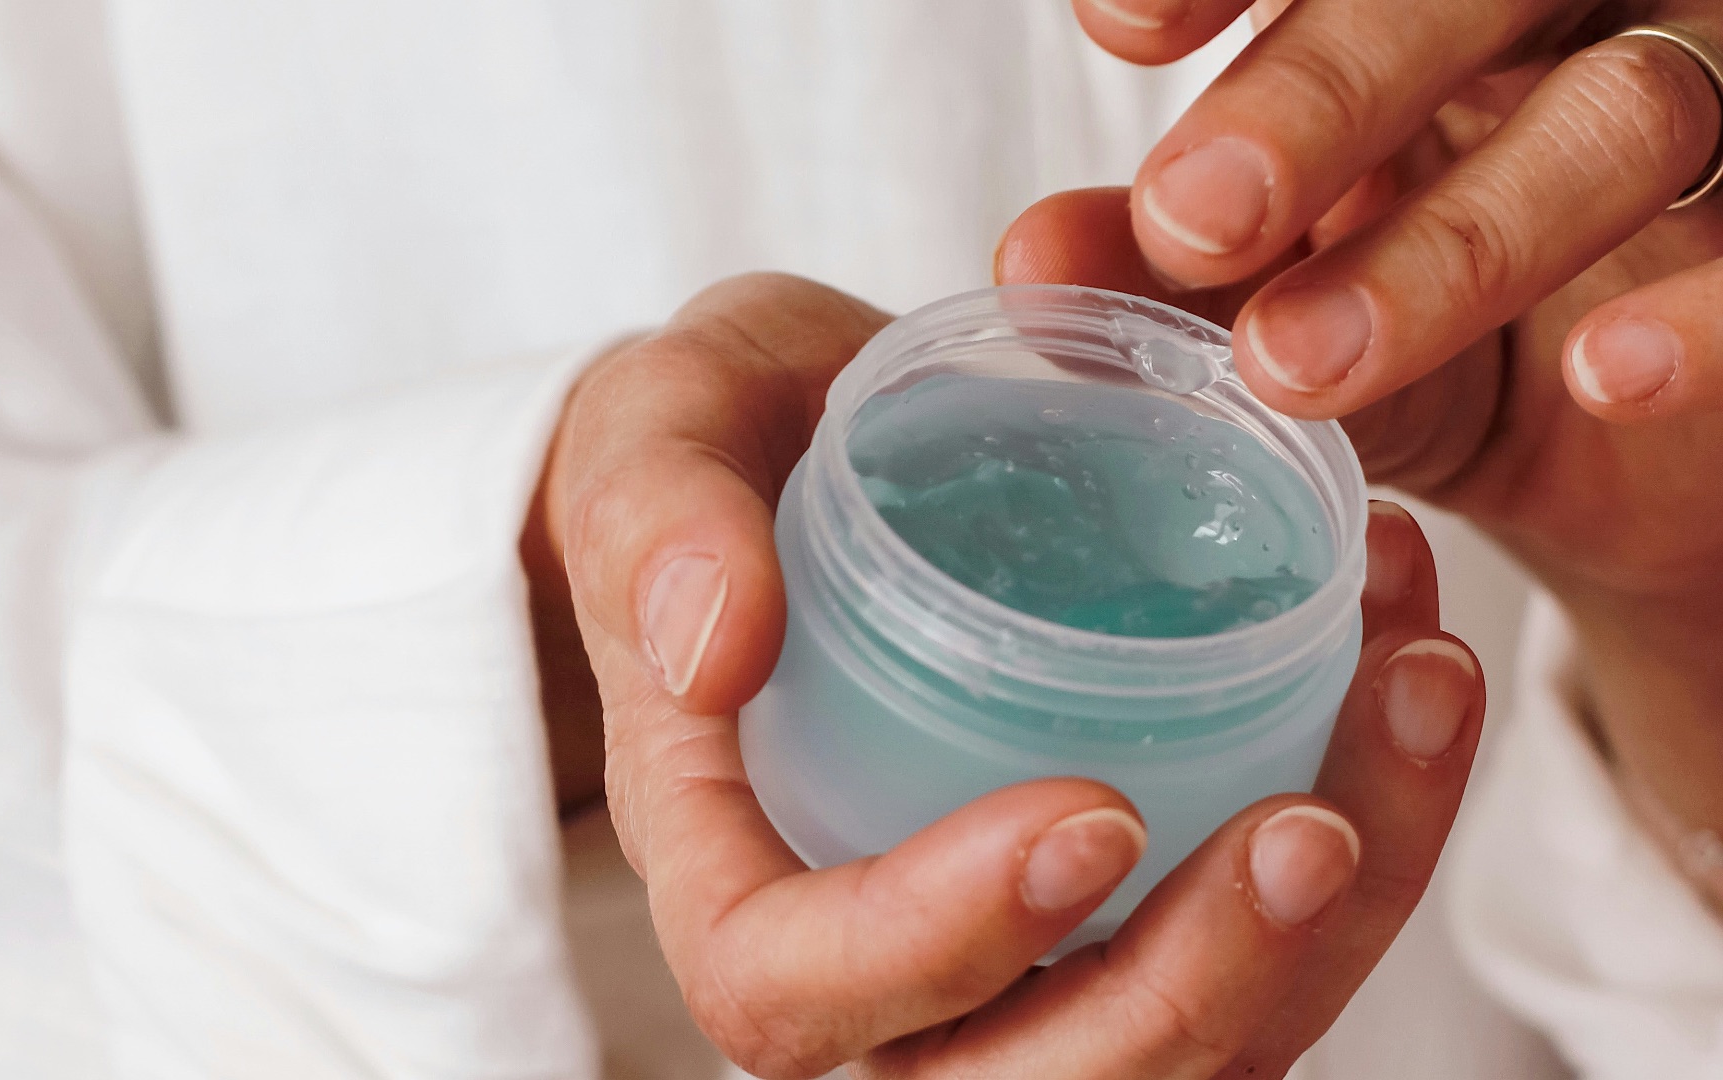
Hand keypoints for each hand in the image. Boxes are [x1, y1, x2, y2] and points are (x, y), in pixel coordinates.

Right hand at [537, 272, 1484, 1078]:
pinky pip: (1257, 944)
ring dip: (1326, 928)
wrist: (803, 441)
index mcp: (727, 861)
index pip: (794, 989)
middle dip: (1183, 998)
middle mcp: (871, 950)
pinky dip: (1374, 833)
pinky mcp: (1120, 889)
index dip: (942, 946)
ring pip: (1175, 1046)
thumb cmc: (710, 452)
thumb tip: (718, 641)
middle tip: (1310, 825)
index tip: (1092, 811)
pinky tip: (1412, 663)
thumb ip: (659, 522)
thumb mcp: (652, 436)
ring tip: (1412, 692)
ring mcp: (1009, 938)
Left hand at [1012, 0, 1722, 859]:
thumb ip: (1177, 275)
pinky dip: (1705, 312)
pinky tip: (1605, 376)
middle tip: (1191, 215)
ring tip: (1300, 359)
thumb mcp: (1299, 293)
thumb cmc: (1441, 324)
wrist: (1636, 423)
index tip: (1118, 25)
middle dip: (1322, 91)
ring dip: (1460, 238)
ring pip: (1628, 108)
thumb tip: (1030, 263)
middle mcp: (1576, 4)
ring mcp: (1707, 84)